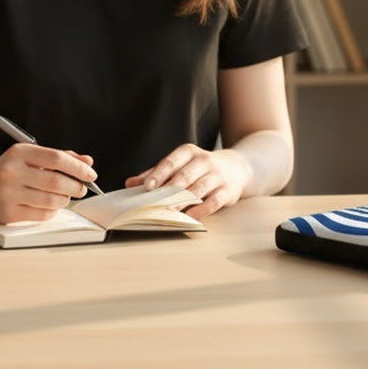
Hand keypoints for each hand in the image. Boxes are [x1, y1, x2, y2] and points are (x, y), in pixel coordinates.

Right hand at [0, 144, 97, 223]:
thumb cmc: (8, 170)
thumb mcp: (30, 157)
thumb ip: (59, 157)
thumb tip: (88, 162)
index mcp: (19, 153)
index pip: (56, 158)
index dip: (78, 167)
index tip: (91, 173)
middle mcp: (12, 172)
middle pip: (55, 181)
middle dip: (75, 186)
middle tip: (82, 189)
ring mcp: (8, 194)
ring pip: (50, 200)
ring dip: (65, 200)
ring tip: (66, 197)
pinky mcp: (6, 213)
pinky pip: (40, 214)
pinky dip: (52, 211)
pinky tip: (52, 206)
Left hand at [125, 144, 250, 220]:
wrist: (237, 167)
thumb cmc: (201, 168)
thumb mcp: (180, 165)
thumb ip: (156, 174)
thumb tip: (130, 184)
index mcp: (189, 152)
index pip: (171, 162)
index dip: (159, 174)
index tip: (147, 187)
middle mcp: (204, 161)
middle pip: (184, 176)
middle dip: (169, 190)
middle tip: (155, 203)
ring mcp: (217, 175)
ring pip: (198, 189)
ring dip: (182, 201)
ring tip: (169, 211)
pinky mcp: (227, 190)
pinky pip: (214, 201)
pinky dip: (202, 209)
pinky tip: (191, 216)